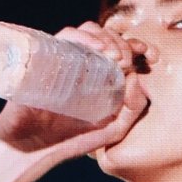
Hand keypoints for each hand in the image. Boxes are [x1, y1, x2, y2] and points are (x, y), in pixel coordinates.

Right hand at [0, 21, 156, 168]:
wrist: (31, 150)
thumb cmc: (69, 141)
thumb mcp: (112, 130)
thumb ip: (132, 109)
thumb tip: (137, 76)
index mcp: (98, 76)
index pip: (118, 50)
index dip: (136, 47)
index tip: (150, 55)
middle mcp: (81, 64)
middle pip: (105, 37)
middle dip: (122, 42)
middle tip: (128, 60)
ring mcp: (62, 60)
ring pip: (85, 31)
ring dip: (104, 37)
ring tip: (114, 55)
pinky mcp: (45, 60)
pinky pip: (63, 38)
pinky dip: (82, 37)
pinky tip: (98, 51)